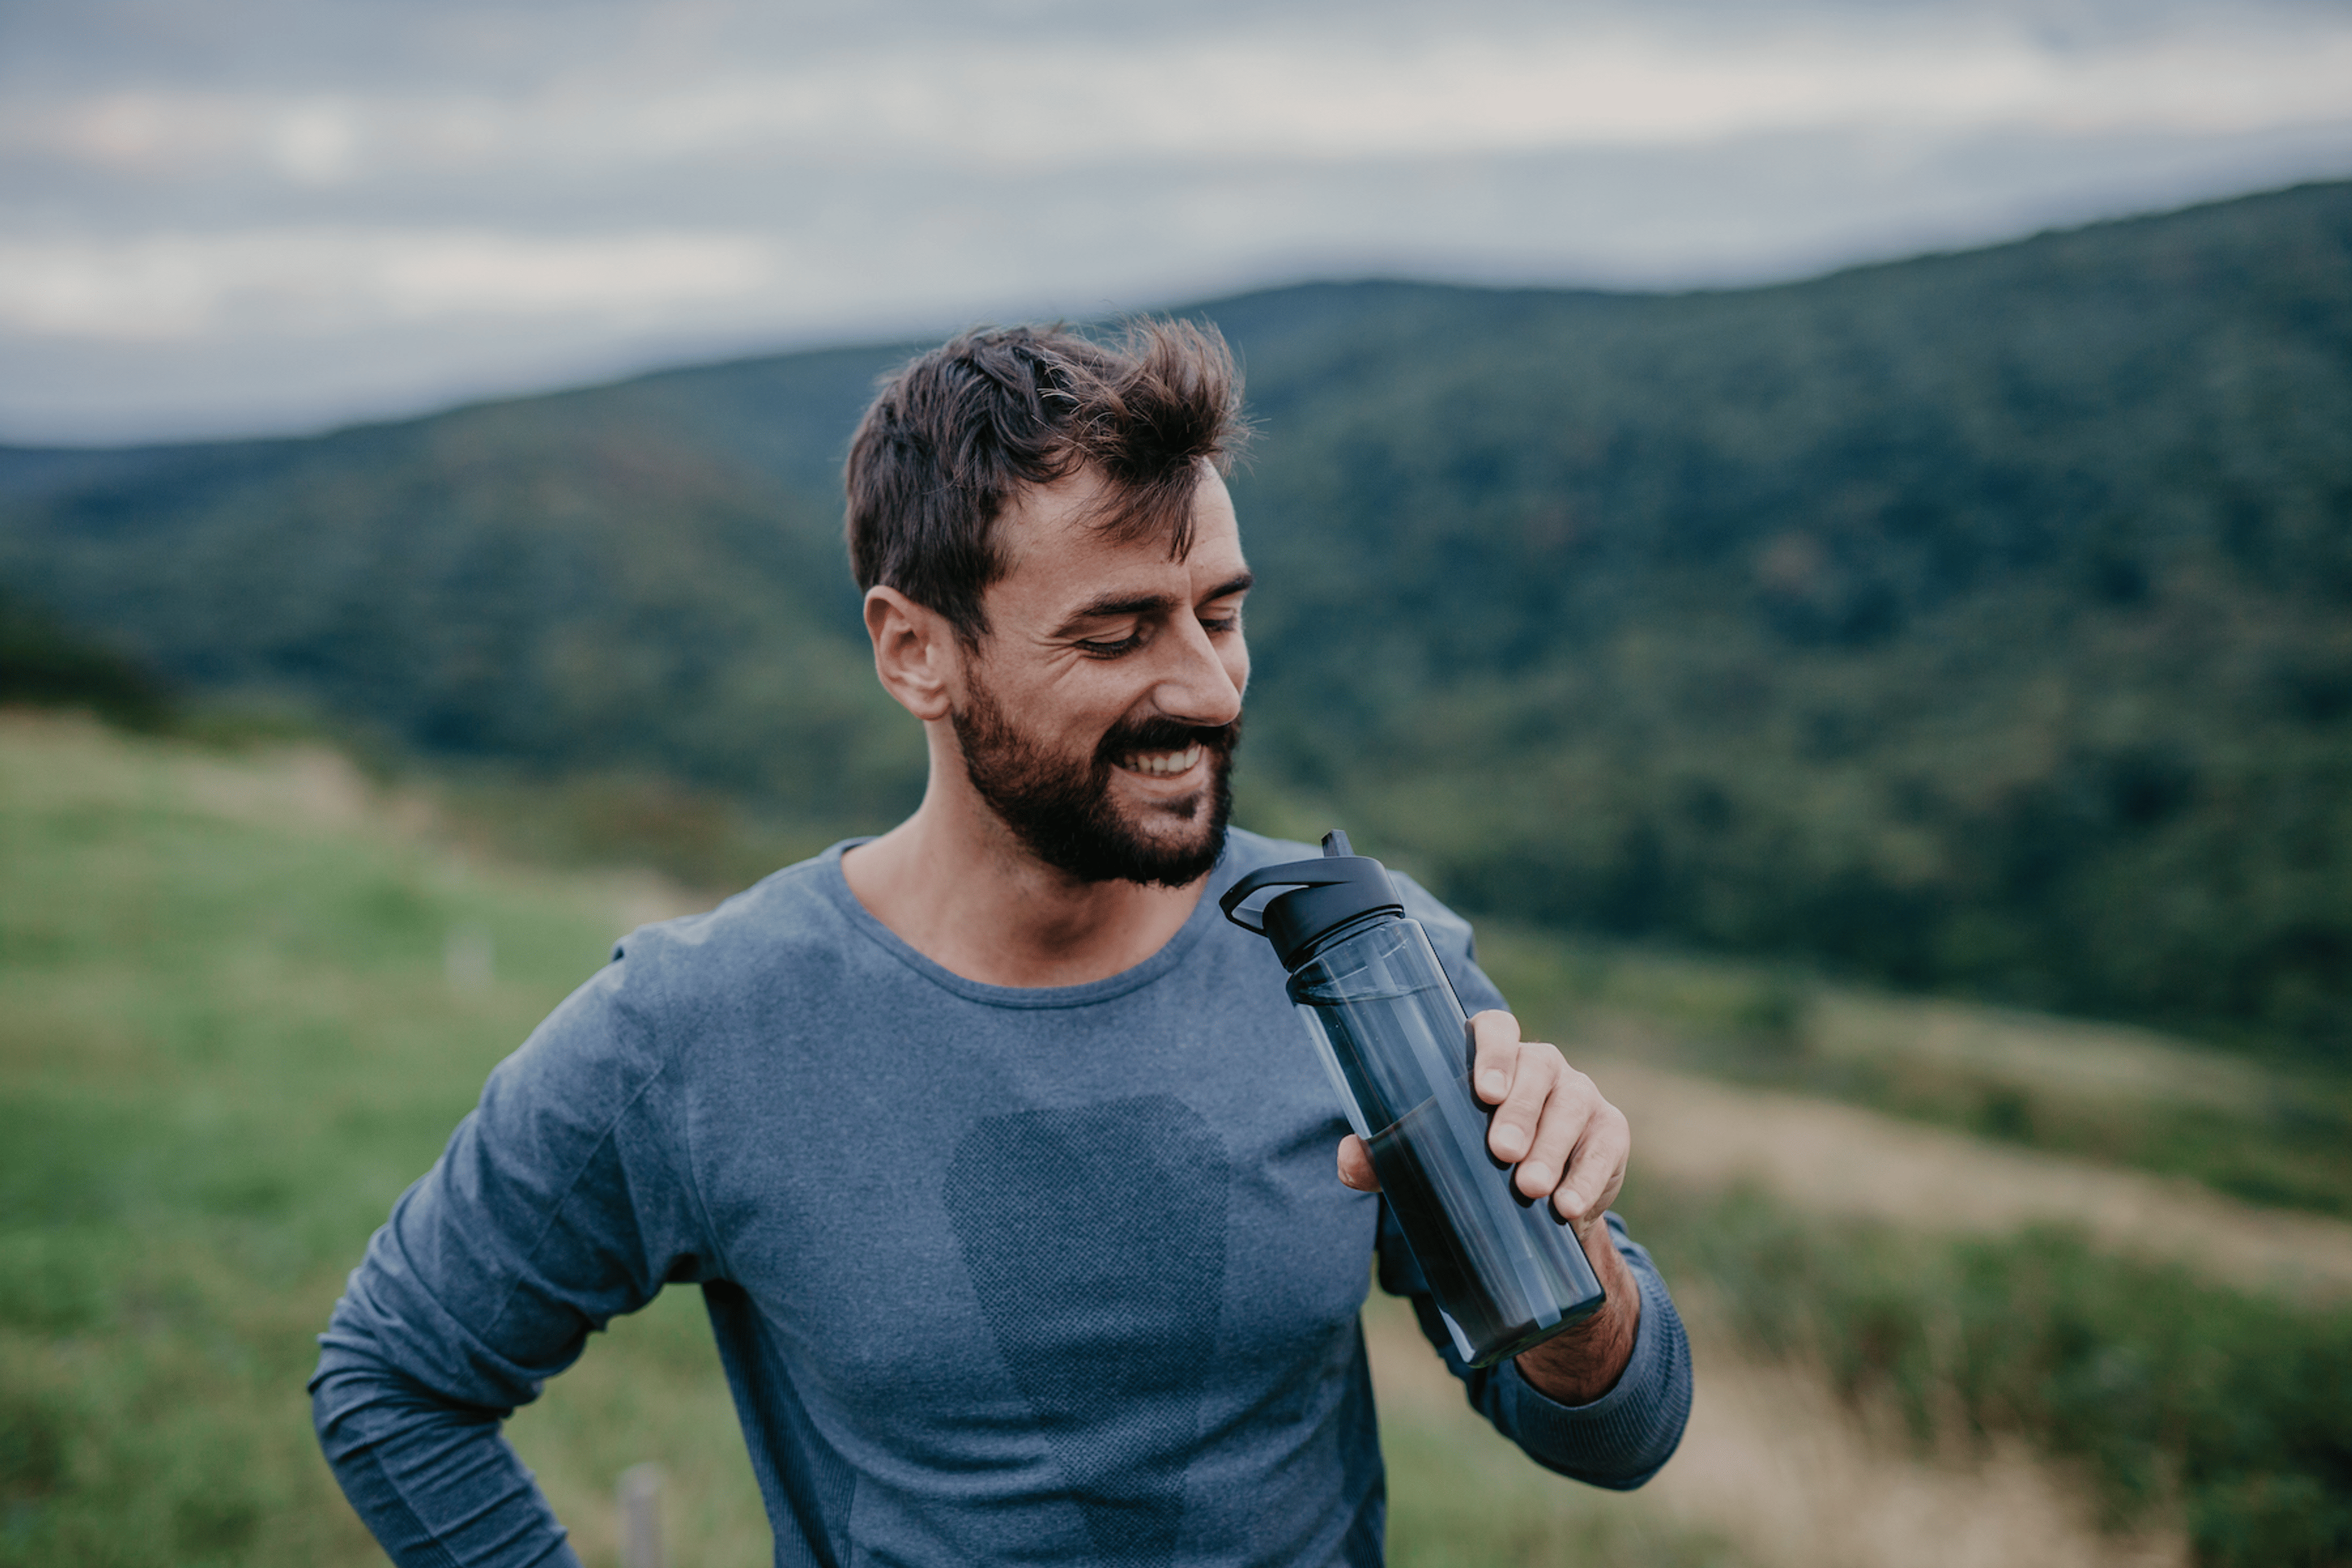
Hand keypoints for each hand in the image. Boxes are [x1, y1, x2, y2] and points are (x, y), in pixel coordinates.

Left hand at [1335, 1010, 1630, 1235]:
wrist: (1531, 1209)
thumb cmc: (1467, 1161)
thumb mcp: (1425, 1156)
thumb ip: (1383, 1155)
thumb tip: (1349, 1160)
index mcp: (1493, 1057)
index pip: (1497, 1028)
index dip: (1492, 1051)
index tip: (1482, 1091)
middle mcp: (1541, 1067)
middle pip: (1538, 1069)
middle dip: (1520, 1111)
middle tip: (1501, 1153)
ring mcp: (1579, 1096)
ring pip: (1571, 1107)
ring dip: (1551, 1149)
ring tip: (1529, 1188)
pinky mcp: (1609, 1133)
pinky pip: (1605, 1147)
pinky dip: (1588, 1178)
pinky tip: (1568, 1207)